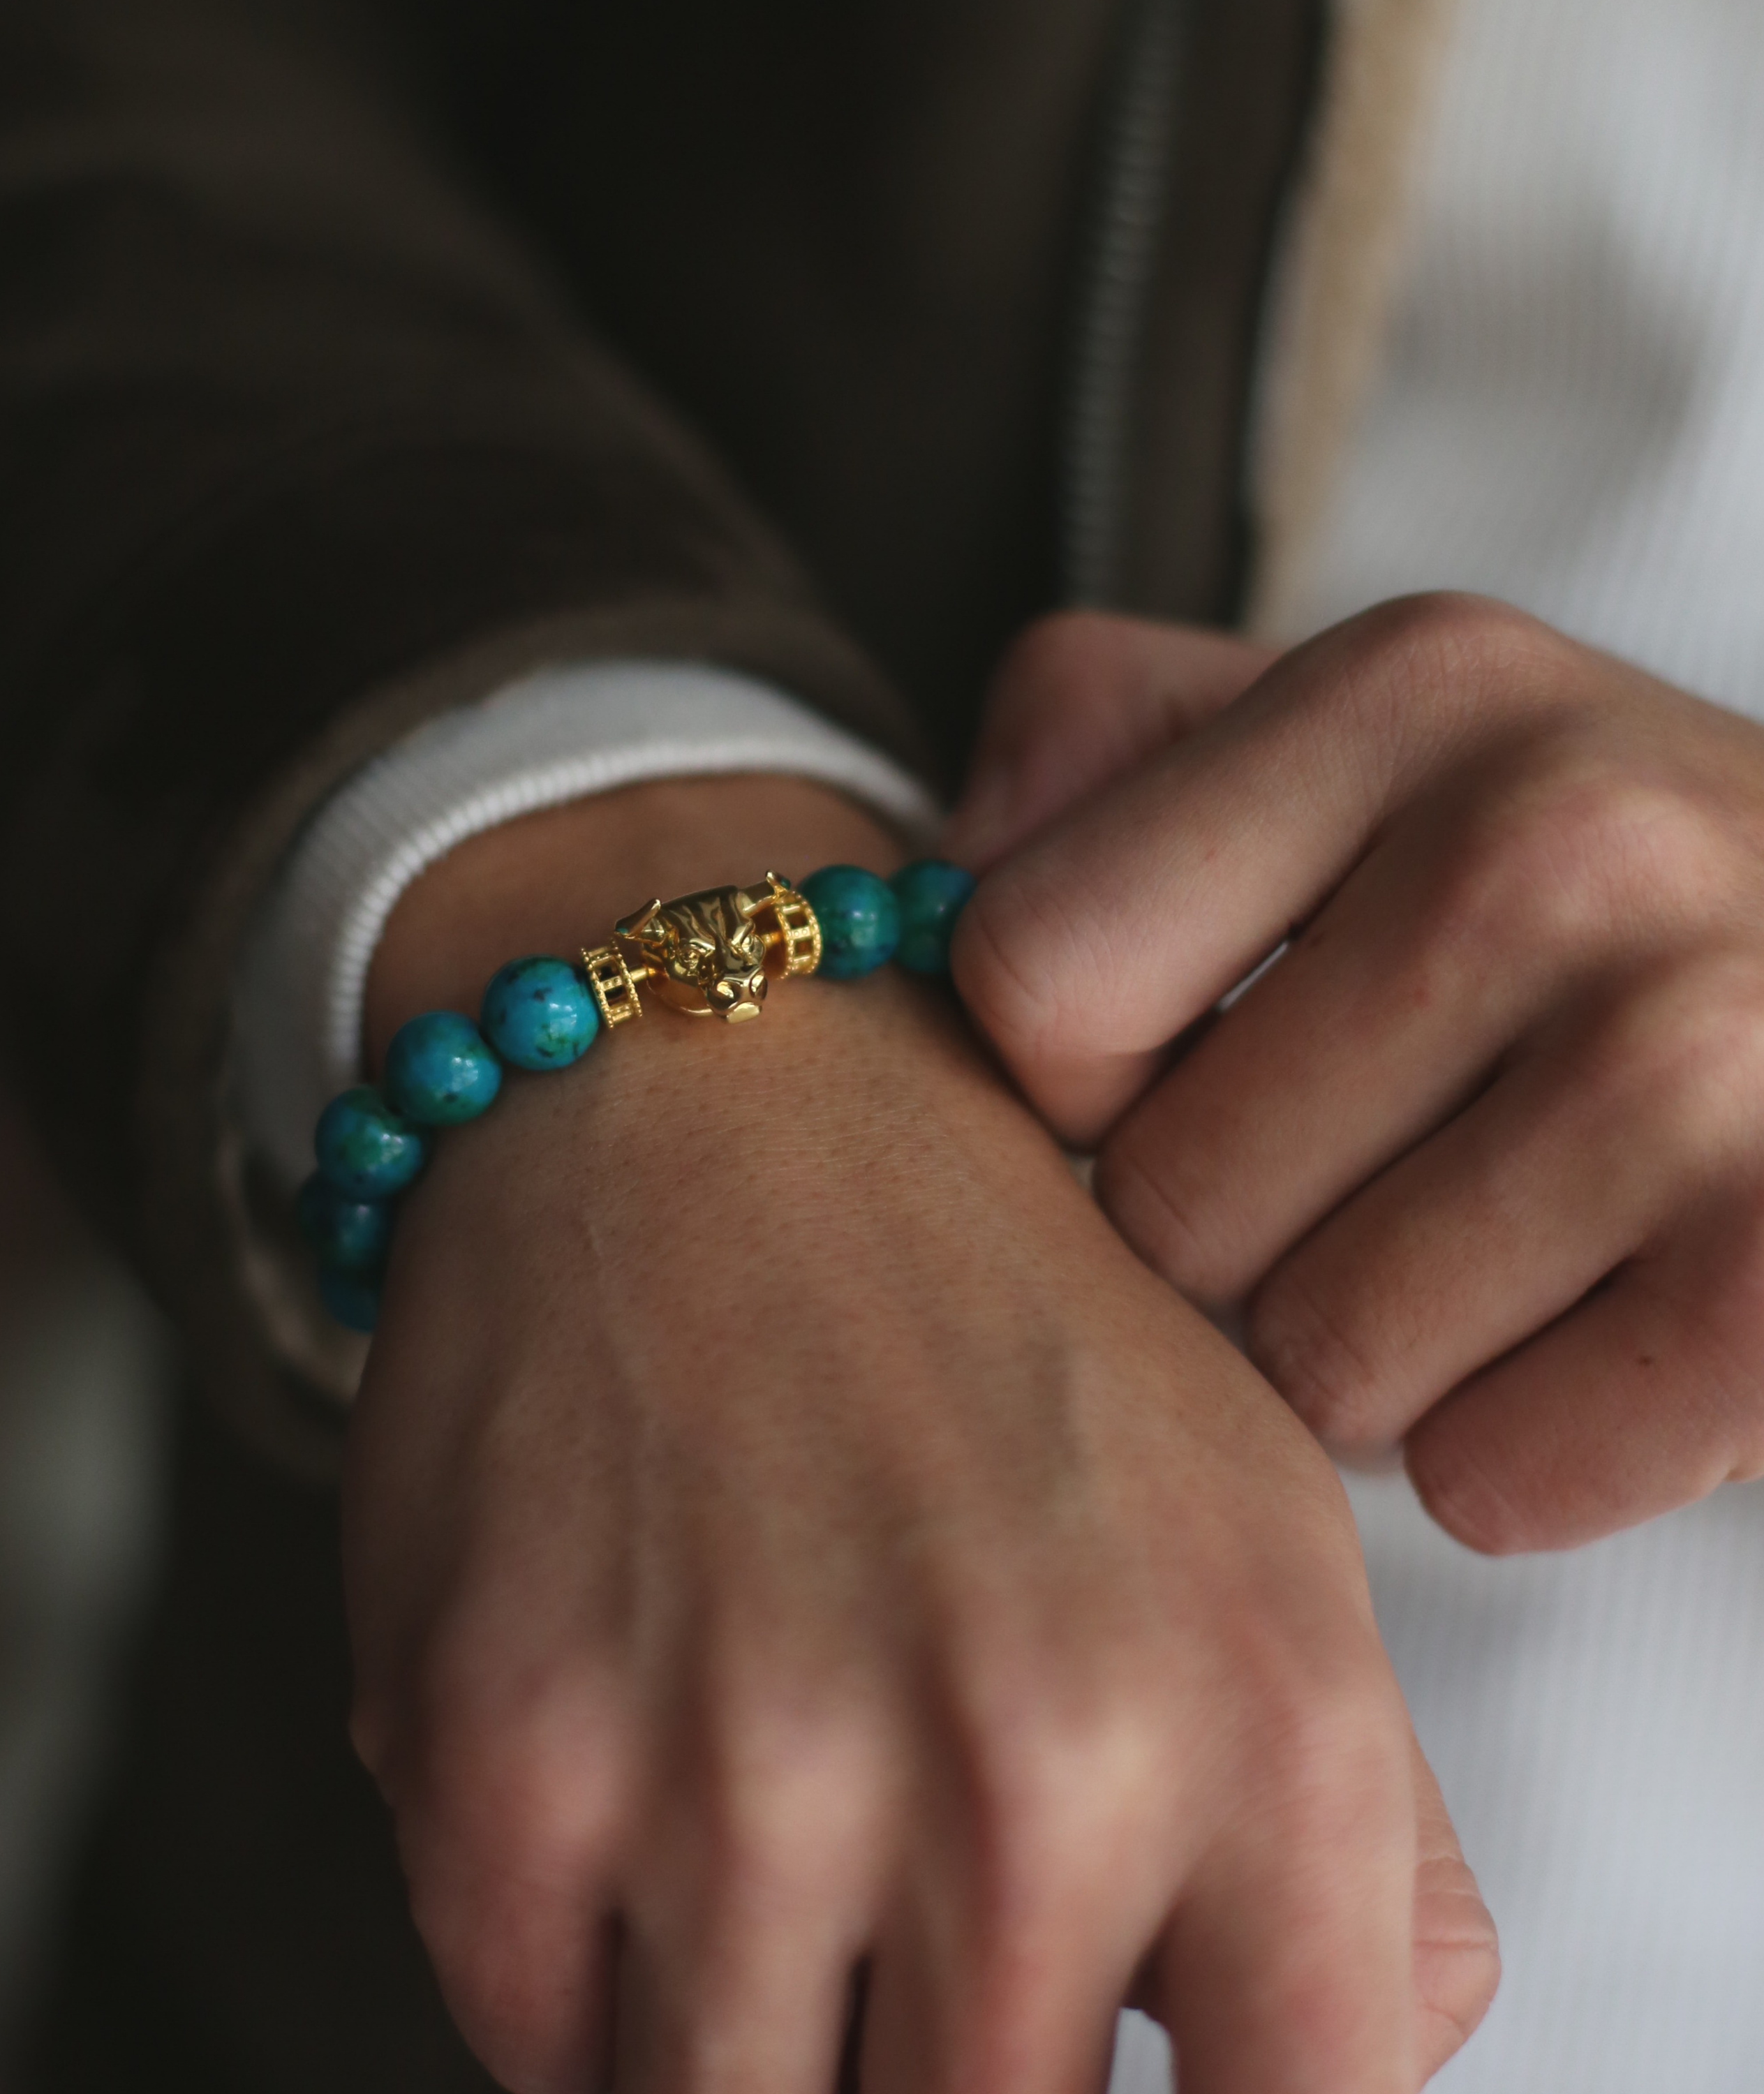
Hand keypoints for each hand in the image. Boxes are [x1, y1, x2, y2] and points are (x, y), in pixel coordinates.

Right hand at [347, 776, 1494, 2092]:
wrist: (699, 1082)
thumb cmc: (971, 1289)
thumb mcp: (1259, 1512)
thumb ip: (1359, 1836)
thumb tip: (1327, 2054)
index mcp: (1250, 1714)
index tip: (1097, 2055)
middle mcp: (1018, 1771)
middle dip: (933, 2062)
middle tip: (898, 1937)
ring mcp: (740, 1779)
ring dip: (750, 2036)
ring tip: (756, 1853)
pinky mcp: (503, 1759)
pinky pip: (539, 2046)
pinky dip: (584, 1978)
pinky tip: (625, 1796)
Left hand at [951, 596, 1763, 1551]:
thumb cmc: (1594, 903)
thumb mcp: (1371, 746)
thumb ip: (1111, 742)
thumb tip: (929, 875)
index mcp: (1407, 693)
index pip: (1029, 977)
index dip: (1080, 1075)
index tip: (1197, 1059)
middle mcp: (1560, 839)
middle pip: (1163, 1201)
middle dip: (1244, 1236)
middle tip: (1397, 1168)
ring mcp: (1704, 1055)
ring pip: (1315, 1364)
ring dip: (1380, 1353)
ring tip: (1508, 1244)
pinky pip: (1490, 1479)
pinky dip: (1524, 1455)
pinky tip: (1612, 1333)